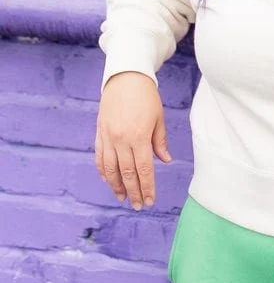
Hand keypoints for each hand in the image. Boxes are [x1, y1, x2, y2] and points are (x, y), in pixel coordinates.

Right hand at [95, 71, 172, 209]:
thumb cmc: (146, 97)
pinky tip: (108, 181)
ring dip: (116, 186)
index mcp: (139, 136)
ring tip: (123, 198)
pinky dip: (104, 172)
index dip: (147, 187)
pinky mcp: (99, 133)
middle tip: (138, 205)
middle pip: (127, 173)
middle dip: (133, 192)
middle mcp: (121, 139)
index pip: (144, 169)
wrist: (125, 77)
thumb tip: (165, 161)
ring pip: (110, 169)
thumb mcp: (158, 117)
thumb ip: (159, 141)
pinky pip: (100, 158)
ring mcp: (108, 137)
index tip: (150, 201)